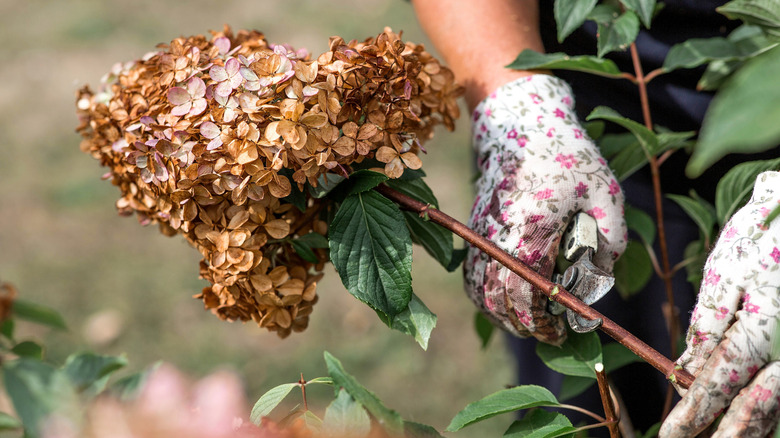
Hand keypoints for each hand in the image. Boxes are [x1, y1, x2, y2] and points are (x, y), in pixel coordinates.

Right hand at [464, 75, 625, 344]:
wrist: (519, 122)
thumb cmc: (565, 153)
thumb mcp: (604, 190)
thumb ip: (610, 235)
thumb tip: (603, 271)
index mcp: (531, 232)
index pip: (528, 294)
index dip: (543, 321)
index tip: (562, 331)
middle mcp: (498, 237)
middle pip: (499, 299)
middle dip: (523, 325)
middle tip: (547, 333)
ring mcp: (481, 232)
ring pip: (479, 289)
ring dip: (499, 313)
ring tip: (525, 323)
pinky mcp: (475, 226)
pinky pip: (470, 271)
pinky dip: (482, 293)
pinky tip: (501, 299)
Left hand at [660, 171, 779, 437]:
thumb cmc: (772, 231)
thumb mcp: (732, 269)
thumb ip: (711, 322)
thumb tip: (688, 364)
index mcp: (764, 327)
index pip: (721, 382)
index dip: (695, 413)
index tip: (671, 435)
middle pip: (759, 407)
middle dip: (726, 433)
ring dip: (753, 427)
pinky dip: (775, 408)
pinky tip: (757, 419)